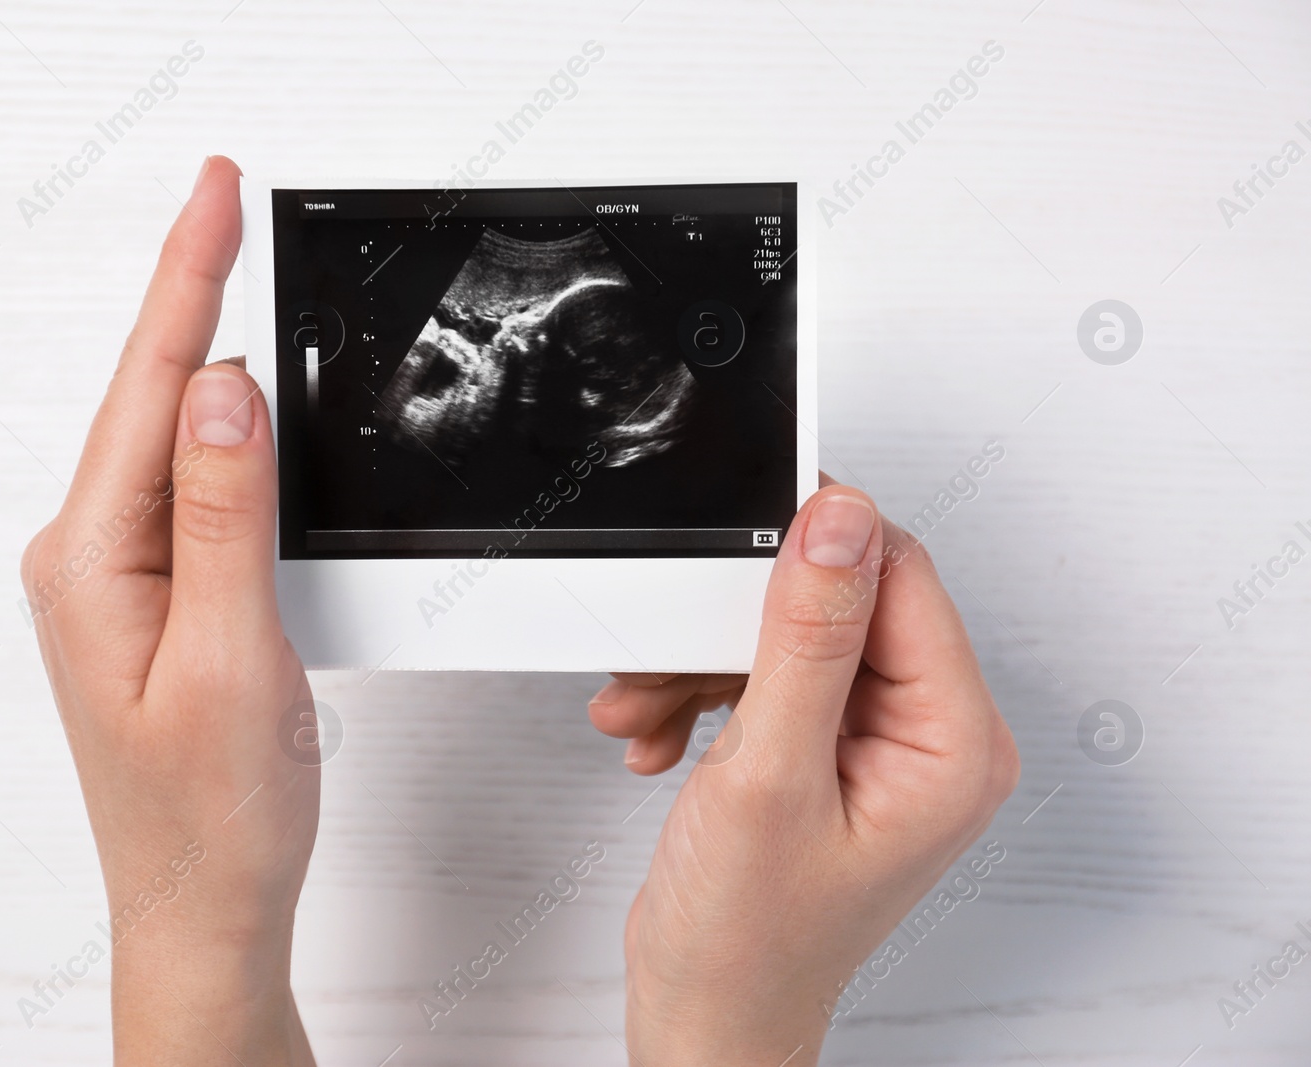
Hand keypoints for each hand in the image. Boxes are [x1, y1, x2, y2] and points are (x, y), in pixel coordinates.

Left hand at [22, 156, 317, 1065]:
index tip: (215, 195)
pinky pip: (194, 489)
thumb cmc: (210, 811)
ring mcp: (121, 575)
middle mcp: (92, 555)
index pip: (149, 388)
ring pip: (176, 439)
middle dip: (198, 294)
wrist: (205, 904)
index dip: (187, 278)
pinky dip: (232, 440)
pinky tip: (253, 416)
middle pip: (152, 393)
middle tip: (238, 209)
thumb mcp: (229, 655)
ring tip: (249, 286)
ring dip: (218, 368)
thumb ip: (223, 514)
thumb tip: (221, 390)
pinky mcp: (158, 593)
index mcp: (94, 559)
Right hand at [588, 483, 1019, 1064]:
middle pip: (838, 602)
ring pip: (789, 634)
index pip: (900, 575)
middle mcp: (929, 735)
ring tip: (647, 708)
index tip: (733, 542)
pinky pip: (768, 674)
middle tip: (667, 651)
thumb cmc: (747, 940)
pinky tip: (661, 733)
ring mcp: (878, 742)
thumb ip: (807, 637)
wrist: (707, 1012)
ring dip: (702, 662)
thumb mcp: (769, 773)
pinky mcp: (828, 747)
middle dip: (732, 624)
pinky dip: (703, 693)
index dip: (815, 545)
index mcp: (953, 741)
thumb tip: (839, 520)